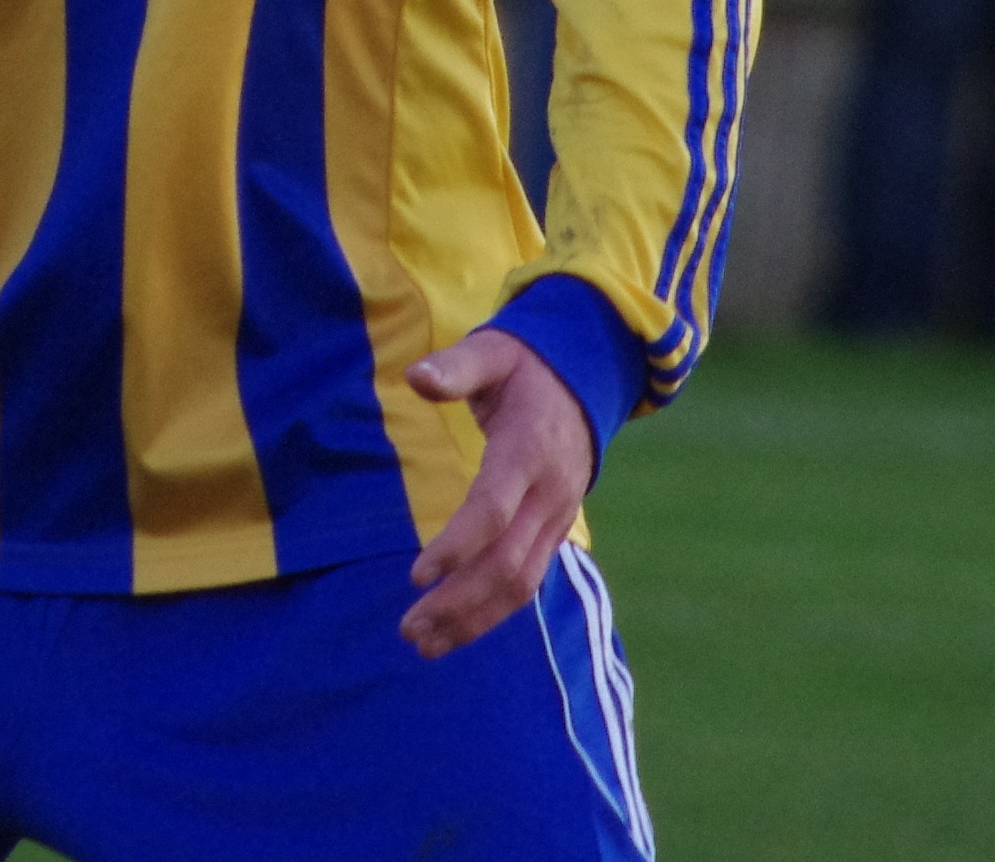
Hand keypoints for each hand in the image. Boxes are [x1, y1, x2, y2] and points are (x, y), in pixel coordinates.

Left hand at [401, 329, 591, 658]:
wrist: (585, 378)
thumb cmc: (525, 365)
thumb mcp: (492, 351)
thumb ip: (455, 367)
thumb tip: (415, 377)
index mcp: (528, 450)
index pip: (494, 510)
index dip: (457, 545)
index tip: (416, 574)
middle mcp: (549, 494)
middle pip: (508, 563)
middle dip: (459, 601)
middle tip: (408, 627)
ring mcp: (557, 517)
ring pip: (522, 584)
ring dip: (474, 619)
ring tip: (424, 642)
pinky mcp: (554, 530)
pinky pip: (528, 580)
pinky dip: (493, 610)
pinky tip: (457, 629)